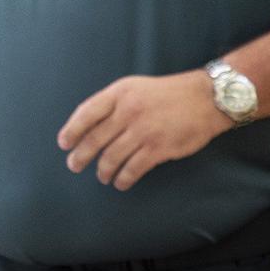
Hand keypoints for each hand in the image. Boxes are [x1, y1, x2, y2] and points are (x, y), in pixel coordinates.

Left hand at [57, 71, 230, 190]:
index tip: (64, 144)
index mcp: (119, 93)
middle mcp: (128, 111)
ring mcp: (143, 131)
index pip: (86, 113)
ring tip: (101, 176)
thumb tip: (86, 127)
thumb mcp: (134, 88)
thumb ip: (111, 104)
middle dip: (81, 156)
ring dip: (102, 171)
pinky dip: (123, 179)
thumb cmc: (166, 94)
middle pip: (95, 139)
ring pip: (111, 157)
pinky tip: (121, 182)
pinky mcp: (158, 148)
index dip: (71, 131)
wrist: (206, 99)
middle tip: (74, 165)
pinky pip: (132, 169)